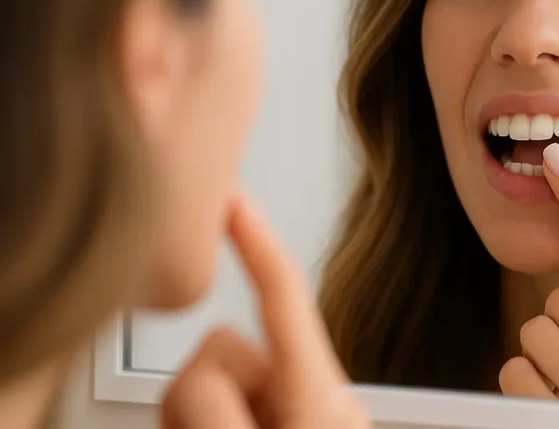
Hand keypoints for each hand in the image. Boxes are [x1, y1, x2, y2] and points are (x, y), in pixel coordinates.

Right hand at [161, 197, 371, 428]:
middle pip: (219, 346)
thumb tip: (190, 377)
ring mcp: (280, 421)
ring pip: (196, 382)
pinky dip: (189, 424)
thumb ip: (209, 403)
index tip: (233, 198)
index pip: (284, 297)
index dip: (256, 241)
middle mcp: (307, 403)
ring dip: (188, 419)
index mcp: (324, 400)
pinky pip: (194, 412)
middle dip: (199, 398)